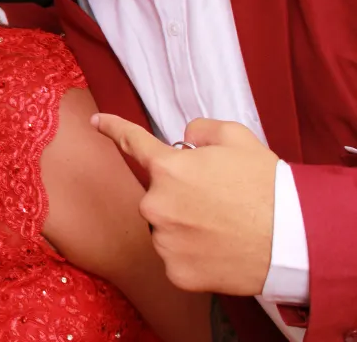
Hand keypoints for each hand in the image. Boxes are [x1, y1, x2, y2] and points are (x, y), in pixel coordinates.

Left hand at [95, 113, 278, 294]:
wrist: (295, 240)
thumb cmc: (268, 187)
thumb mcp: (238, 138)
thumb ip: (201, 129)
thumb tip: (184, 140)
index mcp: (167, 167)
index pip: (131, 142)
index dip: (112, 128)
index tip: (97, 122)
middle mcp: (156, 203)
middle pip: (158, 194)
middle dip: (180, 195)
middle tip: (218, 202)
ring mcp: (164, 240)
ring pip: (166, 227)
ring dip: (185, 226)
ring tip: (223, 227)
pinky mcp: (176, 271)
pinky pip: (176, 258)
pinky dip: (193, 254)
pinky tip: (219, 249)